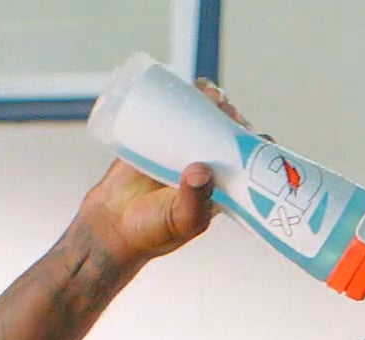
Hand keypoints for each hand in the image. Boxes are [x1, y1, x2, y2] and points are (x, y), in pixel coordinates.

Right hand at [72, 79, 264, 263]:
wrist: (111, 227)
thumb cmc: (154, 231)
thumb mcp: (182, 220)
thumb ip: (194, 200)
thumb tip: (203, 169)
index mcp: (223, 186)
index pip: (248, 158)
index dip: (253, 141)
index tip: (248, 130)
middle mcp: (206, 166)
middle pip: (227, 131)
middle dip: (230, 114)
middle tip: (225, 107)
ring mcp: (181, 151)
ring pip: (203, 118)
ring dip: (210, 100)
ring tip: (208, 91)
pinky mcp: (155, 140)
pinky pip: (172, 113)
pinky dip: (182, 95)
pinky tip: (188, 83)